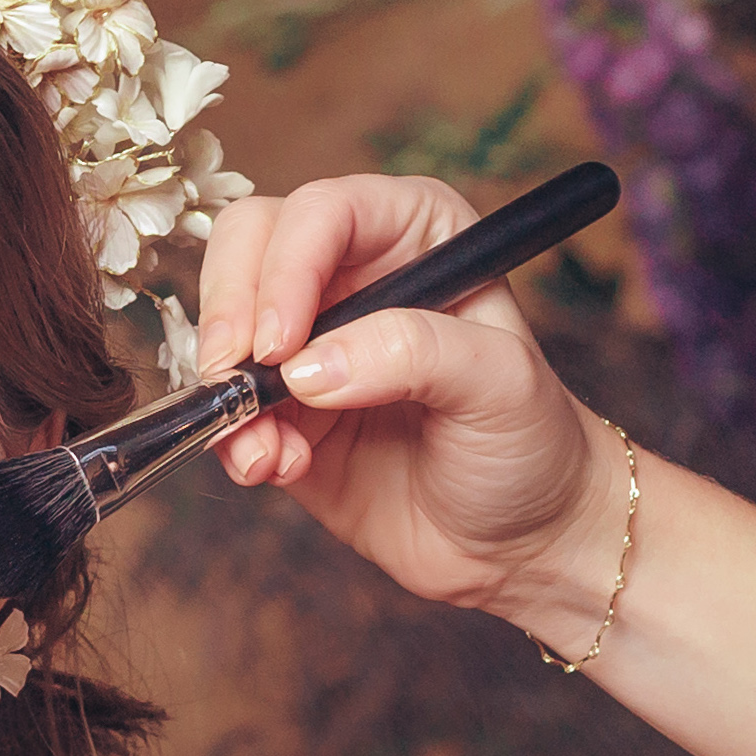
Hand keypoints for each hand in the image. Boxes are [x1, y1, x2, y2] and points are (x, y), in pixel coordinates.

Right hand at [196, 174, 624, 637]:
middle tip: (237, 379)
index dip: (285, 268)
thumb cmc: (533, 445)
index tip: (280, 344)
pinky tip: (277, 468)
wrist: (523, 543)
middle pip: (248, 246)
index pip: (322, 212)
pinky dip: (233, 439)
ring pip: (221, 327)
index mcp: (414, 234)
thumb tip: (308, 367)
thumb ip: (413, 353)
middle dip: (230, 313)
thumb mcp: (500, 384)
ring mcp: (310, 343)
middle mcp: (352, 274)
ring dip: (227, 390)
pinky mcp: (283, 411)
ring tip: (271, 452)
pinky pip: (225, 406)